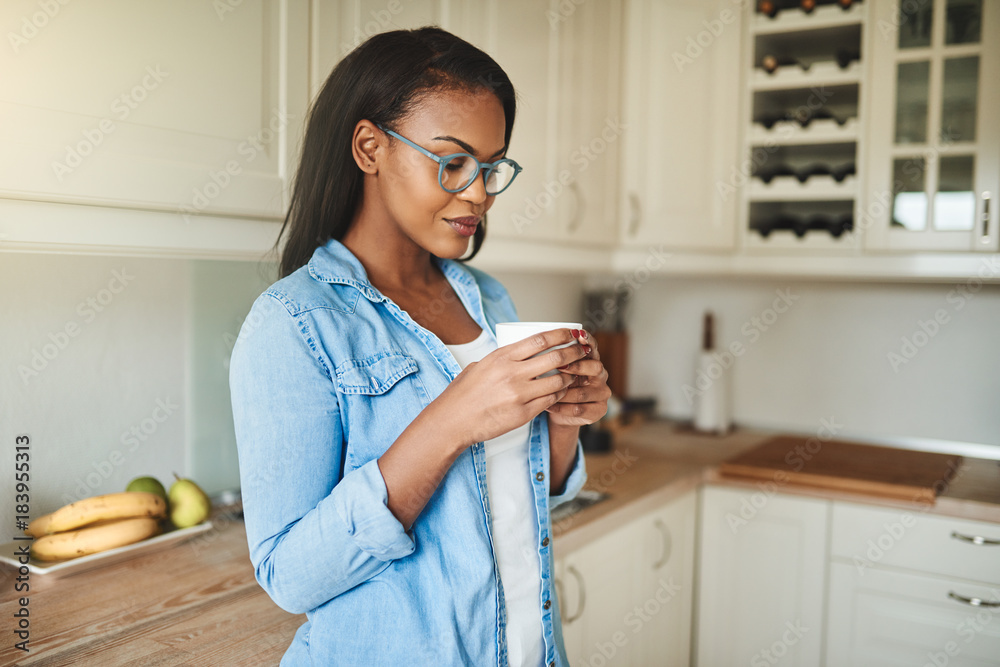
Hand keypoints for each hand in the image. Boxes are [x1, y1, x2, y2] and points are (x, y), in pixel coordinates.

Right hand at [432, 328, 590, 447]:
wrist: (453, 421)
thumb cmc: (463, 393)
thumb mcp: (480, 366)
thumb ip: (502, 359)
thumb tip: (520, 352)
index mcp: (502, 357)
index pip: (540, 340)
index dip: (561, 335)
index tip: (572, 333)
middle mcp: (512, 374)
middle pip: (555, 358)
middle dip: (574, 353)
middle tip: (582, 352)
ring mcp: (519, 395)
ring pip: (558, 381)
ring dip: (570, 377)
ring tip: (574, 374)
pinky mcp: (523, 413)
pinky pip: (550, 400)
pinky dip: (559, 394)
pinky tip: (561, 392)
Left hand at [545, 329, 609, 426]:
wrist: (559, 412)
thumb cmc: (556, 385)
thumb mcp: (555, 370)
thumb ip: (555, 358)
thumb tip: (541, 345)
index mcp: (592, 360)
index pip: (593, 348)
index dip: (588, 341)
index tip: (579, 335)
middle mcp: (600, 375)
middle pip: (595, 367)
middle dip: (578, 366)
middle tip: (561, 366)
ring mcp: (601, 393)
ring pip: (583, 392)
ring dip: (564, 392)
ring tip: (547, 391)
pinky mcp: (598, 410)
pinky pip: (579, 409)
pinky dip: (562, 407)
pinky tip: (549, 405)